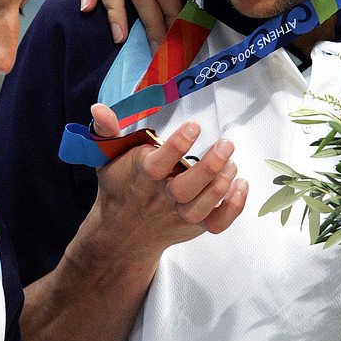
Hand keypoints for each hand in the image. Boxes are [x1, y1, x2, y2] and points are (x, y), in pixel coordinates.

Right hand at [92, 103, 247, 253]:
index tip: (194, 126)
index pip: (159, 164)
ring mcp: (179, 215)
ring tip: (232, 162)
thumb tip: (98, 108)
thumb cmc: (120, 186)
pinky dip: (234, 207)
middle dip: (210, 166)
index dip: (177, 145)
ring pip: (202, 207)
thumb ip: (106, 131)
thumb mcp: (107, 157)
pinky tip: (241, 184)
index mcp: (142, 176)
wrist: (122, 233)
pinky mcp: (194, 226)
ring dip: (222, 184)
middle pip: (186, 189)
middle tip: (226, 144)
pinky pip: (218, 222)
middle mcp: (161, 198)